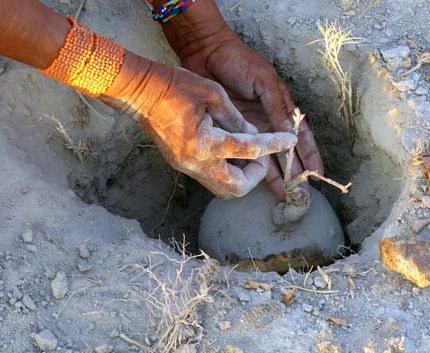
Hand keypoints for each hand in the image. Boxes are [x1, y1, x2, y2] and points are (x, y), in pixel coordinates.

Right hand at [102, 52, 297, 198]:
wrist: (139, 92)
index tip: (290, 141)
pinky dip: (226, 169)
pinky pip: (210, 177)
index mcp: (206, 143)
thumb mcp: (213, 94)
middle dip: (255, 175)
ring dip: (241, 176)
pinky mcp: (181, 165)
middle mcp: (196, 163)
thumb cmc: (174, 86)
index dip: (274, 145)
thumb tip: (252, 135)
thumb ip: (236, 119)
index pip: (250, 150)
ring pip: (223, 188)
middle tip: (260, 155)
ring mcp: (186, 167)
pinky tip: (228, 150)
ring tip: (246, 152)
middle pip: (237, 188)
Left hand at [179, 34, 323, 199]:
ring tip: (285, 196)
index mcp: (282, 108)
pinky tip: (255, 183)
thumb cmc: (239, 63)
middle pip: (286, 153)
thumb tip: (290, 136)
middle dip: (295, 174)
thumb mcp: (264, 83)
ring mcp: (250, 128)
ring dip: (276, 177)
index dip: (310, 156)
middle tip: (302, 196)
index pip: (301, 137)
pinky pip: (245, 154)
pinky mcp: (232, 131)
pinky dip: (252, 168)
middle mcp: (268, 122)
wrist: (207, 55)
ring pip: (267, 158)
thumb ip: (277, 108)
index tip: (317, 175)